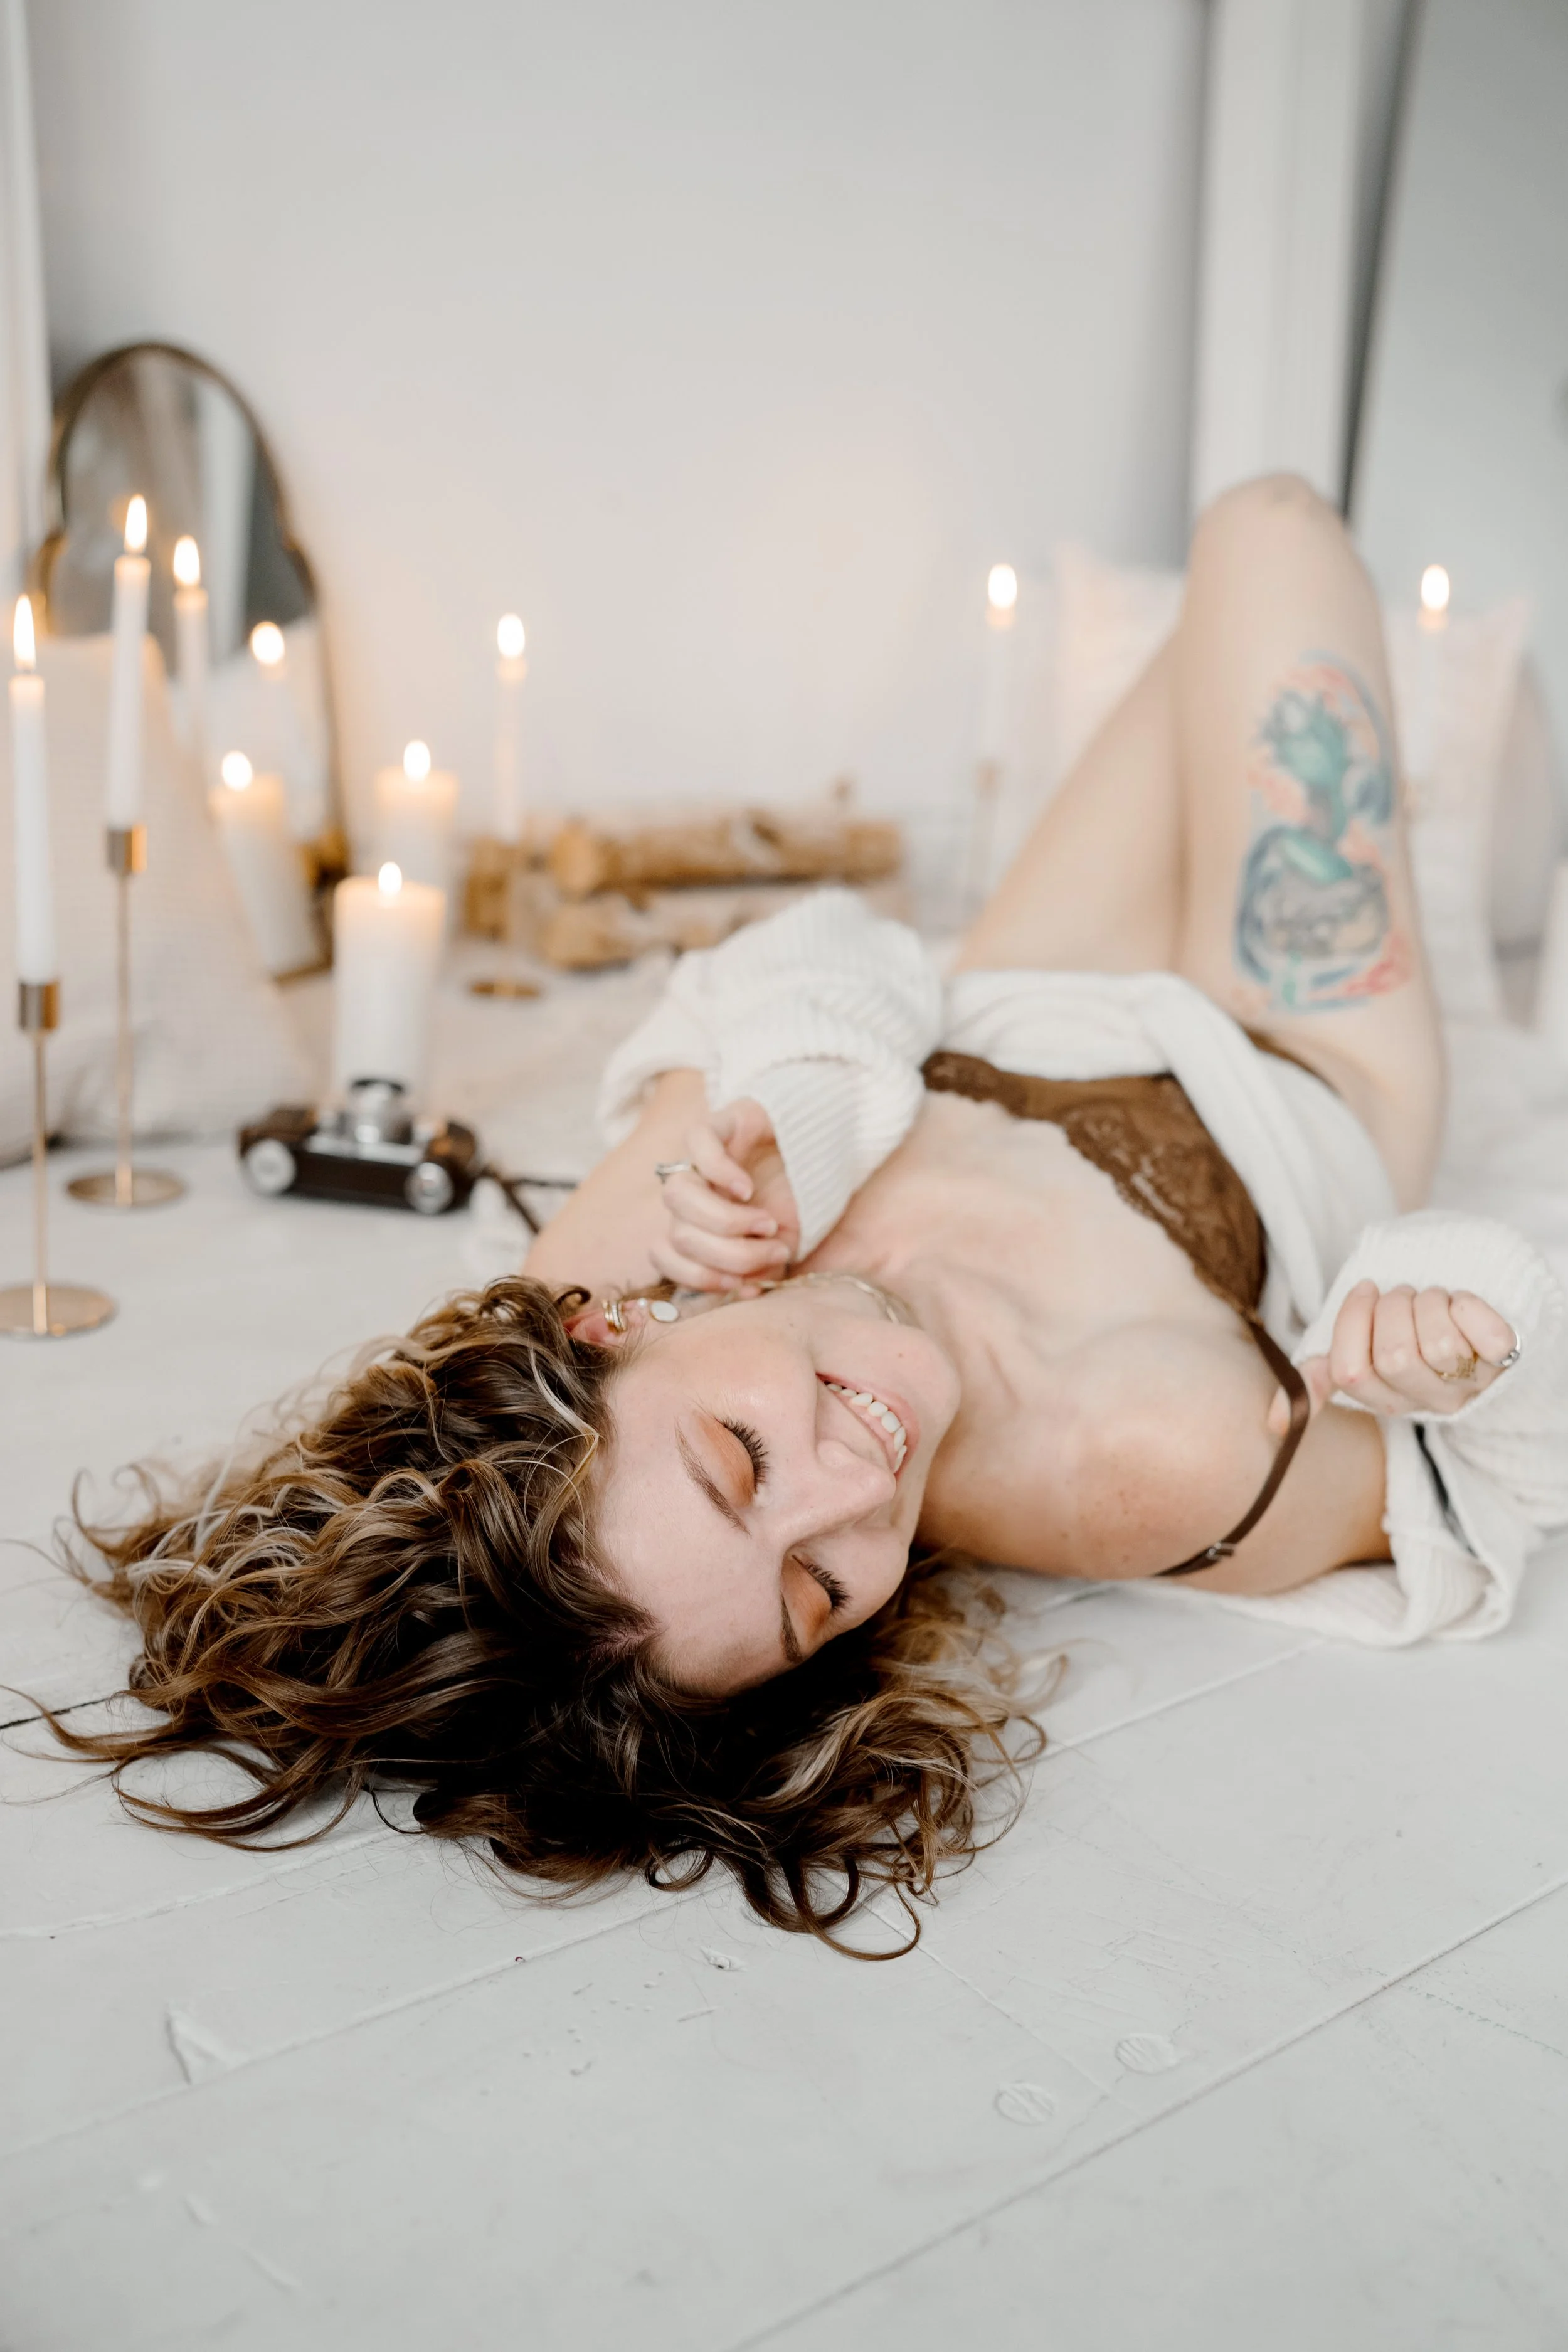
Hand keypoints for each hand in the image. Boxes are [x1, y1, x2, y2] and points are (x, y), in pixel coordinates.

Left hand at [649, 1098, 802, 1293]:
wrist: (819, 1152)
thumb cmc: (794, 1203)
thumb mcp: (780, 1247)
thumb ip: (759, 1271)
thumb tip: (744, 1291)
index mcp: (694, 1226)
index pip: (663, 1256)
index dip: (696, 1277)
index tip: (737, 1283)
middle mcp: (688, 1197)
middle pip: (679, 1235)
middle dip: (730, 1254)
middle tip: (775, 1249)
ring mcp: (696, 1161)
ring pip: (676, 1195)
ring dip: (724, 1220)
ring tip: (766, 1222)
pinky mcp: (715, 1125)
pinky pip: (696, 1146)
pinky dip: (720, 1173)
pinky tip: (747, 1187)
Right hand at [1297, 1281, 1517, 1418]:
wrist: (1474, 1326)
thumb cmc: (1406, 1334)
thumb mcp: (1358, 1355)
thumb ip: (1318, 1377)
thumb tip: (1273, 1425)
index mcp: (1389, 1399)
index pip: (1351, 1373)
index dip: (1354, 1319)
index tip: (1365, 1287)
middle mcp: (1430, 1400)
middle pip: (1394, 1357)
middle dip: (1393, 1307)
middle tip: (1402, 1295)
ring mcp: (1470, 1383)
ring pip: (1440, 1345)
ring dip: (1430, 1301)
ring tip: (1432, 1299)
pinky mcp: (1505, 1361)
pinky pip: (1489, 1336)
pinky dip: (1471, 1307)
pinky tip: (1463, 1305)